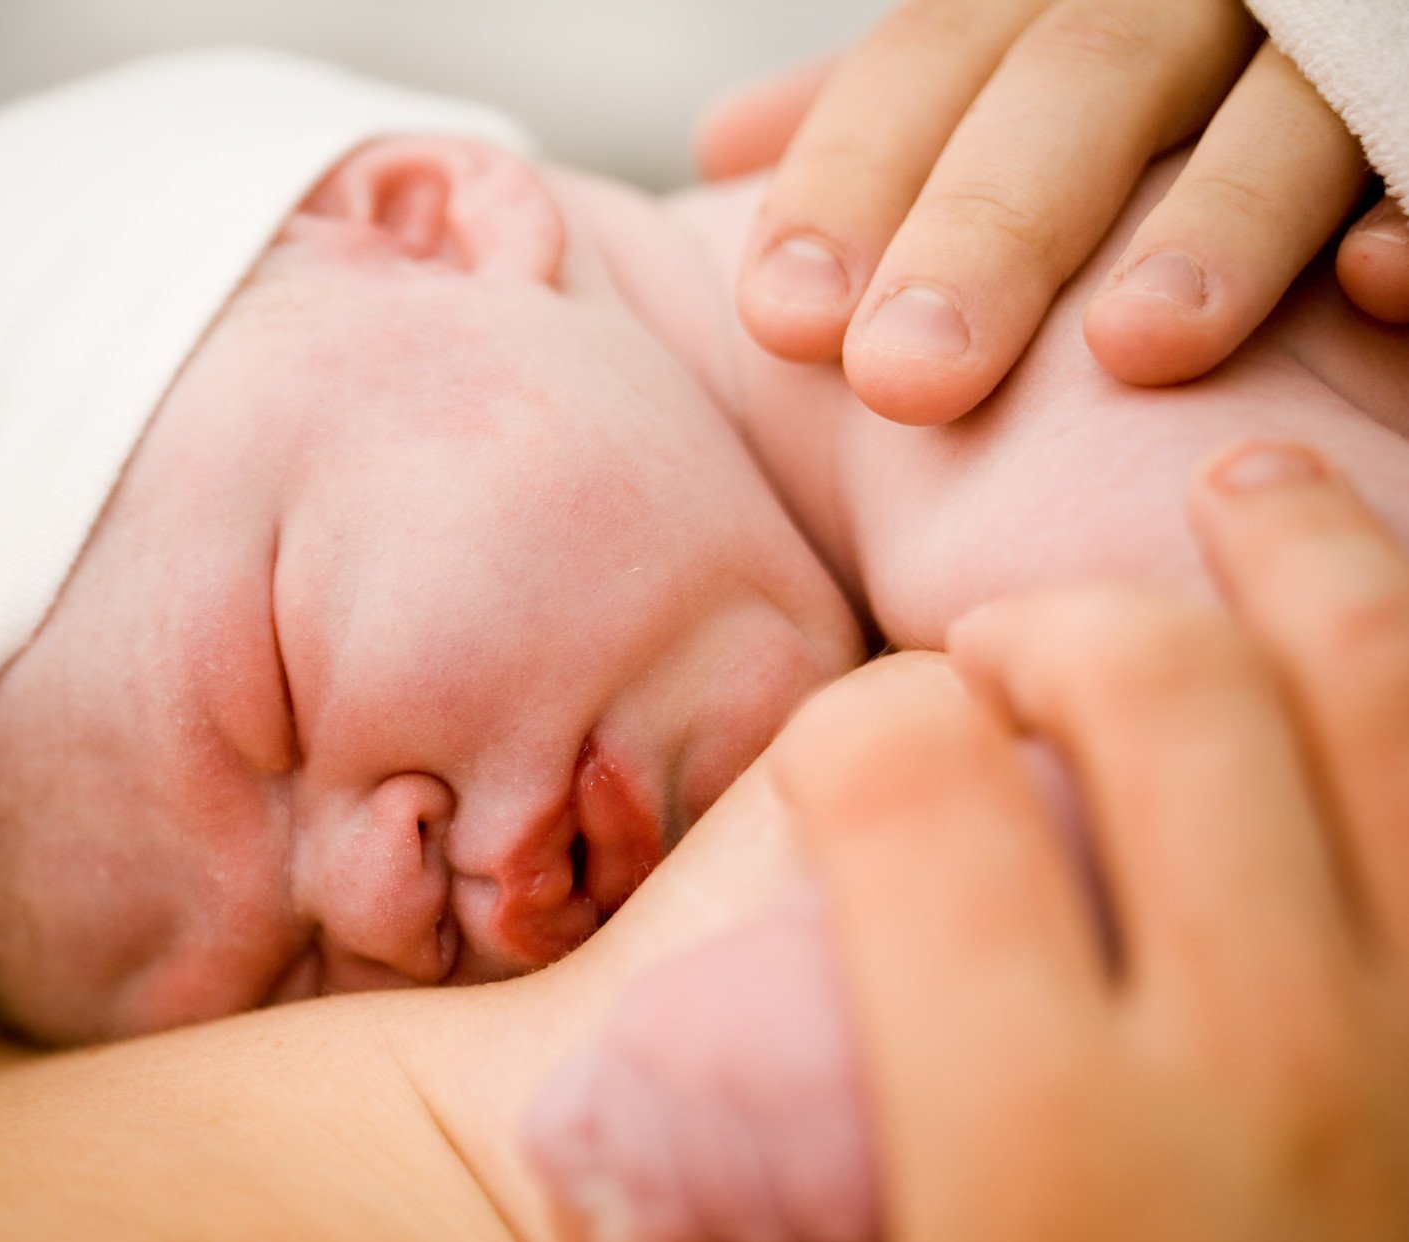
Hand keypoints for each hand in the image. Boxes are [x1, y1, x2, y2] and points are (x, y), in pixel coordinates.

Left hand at [704, 0, 1408, 425]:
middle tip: (908, 377)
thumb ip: (892, 112)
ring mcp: (1325, 48)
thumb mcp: (1003, 68)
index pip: (930, 62)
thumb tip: (725, 142)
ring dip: (1212, 222)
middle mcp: (1187, 5)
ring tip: (1136, 348)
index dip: (851, 180)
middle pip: (1079, 81)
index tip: (786, 316)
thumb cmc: (1139, 89)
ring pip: (1278, 107)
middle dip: (991, 228)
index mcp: (1060, 2)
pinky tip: (1374, 279)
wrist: (1306, 25)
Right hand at [769, 439, 1408, 1241]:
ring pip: (1388, 692)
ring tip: (1243, 497)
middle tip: (1020, 661)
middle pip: (1154, 683)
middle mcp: (1272, 1072)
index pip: (905, 781)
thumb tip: (661, 1151)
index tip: (868, 755)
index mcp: (1042, 1148)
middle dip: (1056, 624)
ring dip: (1306, 559)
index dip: (863, 729)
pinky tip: (1394, 639)